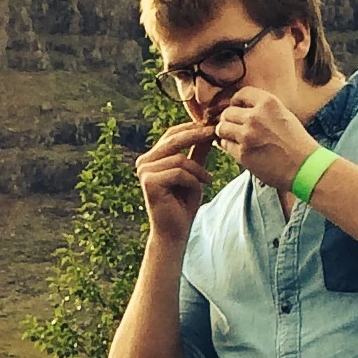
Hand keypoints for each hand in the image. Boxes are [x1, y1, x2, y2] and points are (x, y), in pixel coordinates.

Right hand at [135, 118, 216, 246]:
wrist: (174, 232)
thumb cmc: (183, 204)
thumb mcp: (194, 173)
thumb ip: (197, 152)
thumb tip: (208, 129)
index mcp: (151, 158)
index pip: (170, 135)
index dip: (191, 128)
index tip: (211, 126)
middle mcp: (143, 162)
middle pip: (172, 140)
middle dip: (195, 134)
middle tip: (214, 132)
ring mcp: (144, 172)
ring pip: (179, 158)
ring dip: (197, 170)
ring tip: (207, 180)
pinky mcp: (149, 182)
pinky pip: (179, 172)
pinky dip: (193, 180)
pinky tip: (200, 188)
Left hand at [209, 86, 315, 192]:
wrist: (304, 166)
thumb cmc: (297, 142)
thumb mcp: (283, 115)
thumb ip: (264, 110)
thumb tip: (243, 110)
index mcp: (268, 103)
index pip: (242, 93)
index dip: (236, 101)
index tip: (236, 107)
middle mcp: (255, 116)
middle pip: (228, 112)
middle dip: (229, 119)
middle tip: (233, 126)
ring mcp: (247, 135)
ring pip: (222, 128)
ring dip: (225, 132)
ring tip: (231, 137)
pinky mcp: (243, 153)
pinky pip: (225, 145)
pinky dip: (226, 145)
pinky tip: (234, 147)